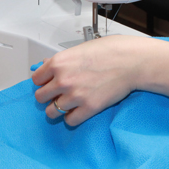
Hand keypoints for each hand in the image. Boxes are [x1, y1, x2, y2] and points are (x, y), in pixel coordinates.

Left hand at [32, 35, 147, 125]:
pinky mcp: (88, 108)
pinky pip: (70, 120)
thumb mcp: (82, 48)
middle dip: (49, 96)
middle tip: (58, 93)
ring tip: (69, 103)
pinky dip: (72, 117)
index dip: (43, 81)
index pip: (36, 79)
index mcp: (59, 62)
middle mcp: (63, 80)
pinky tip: (79, 110)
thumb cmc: (112, 51)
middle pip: (40, 97)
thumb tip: (49, 64)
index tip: (48, 83)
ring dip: (59, 108)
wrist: (133, 61)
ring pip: (52, 112)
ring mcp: (75, 96)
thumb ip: (64, 59)